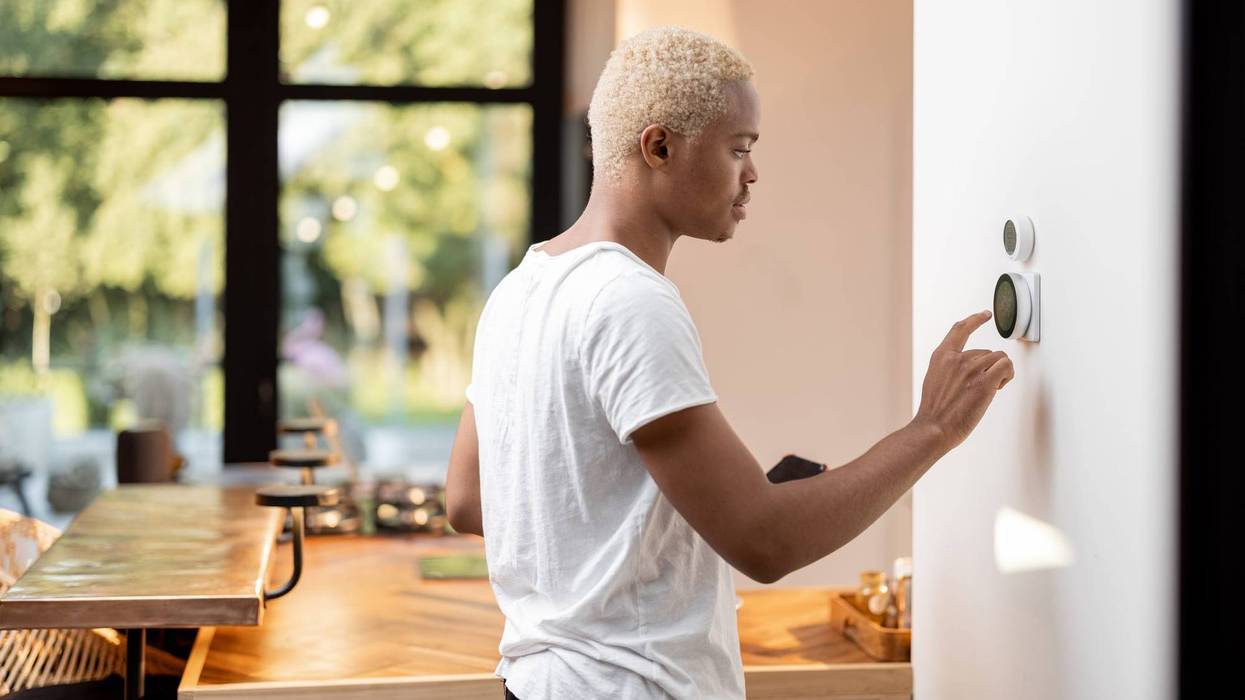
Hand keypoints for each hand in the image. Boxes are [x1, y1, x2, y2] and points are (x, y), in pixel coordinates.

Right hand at [914, 310, 1014, 450]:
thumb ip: (950, 369)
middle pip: (986, 351)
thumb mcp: (934, 381)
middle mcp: (956, 359)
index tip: (984, 314)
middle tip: (983, 386)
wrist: (934, 428)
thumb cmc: (935, 412)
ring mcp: (971, 370)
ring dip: (999, 373)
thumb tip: (970, 371)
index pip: (960, 330)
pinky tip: (1000, 386)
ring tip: (991, 389)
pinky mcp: (985, 383)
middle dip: (989, 367)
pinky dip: (1007, 375)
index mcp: (942, 357)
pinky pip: (1006, 366)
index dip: (974, 320)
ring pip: (999, 358)